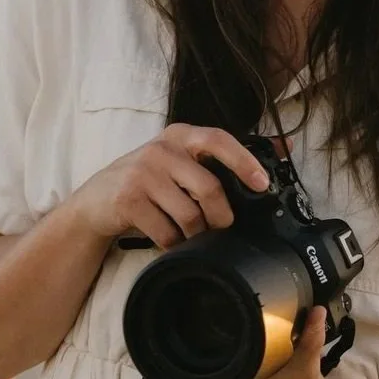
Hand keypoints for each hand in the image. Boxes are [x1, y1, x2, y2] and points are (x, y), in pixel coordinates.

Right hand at [73, 125, 291, 249]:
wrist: (95, 201)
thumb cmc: (147, 181)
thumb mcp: (181, 160)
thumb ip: (222, 157)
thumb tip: (284, 148)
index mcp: (180, 135)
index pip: (218, 140)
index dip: (243, 161)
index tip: (261, 184)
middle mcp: (161, 149)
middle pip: (209, 188)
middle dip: (221, 217)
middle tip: (220, 227)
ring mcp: (142, 173)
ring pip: (189, 215)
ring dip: (195, 234)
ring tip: (190, 235)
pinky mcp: (127, 200)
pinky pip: (166, 231)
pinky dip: (172, 243)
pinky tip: (168, 240)